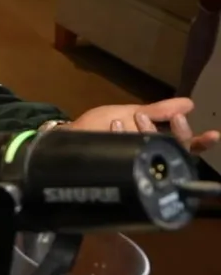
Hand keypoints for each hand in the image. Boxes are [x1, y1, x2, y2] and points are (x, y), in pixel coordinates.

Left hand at [62, 97, 219, 153]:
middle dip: (176, 135)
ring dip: (147, 134)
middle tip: (169, 118)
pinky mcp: (116, 171)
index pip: (185, 146)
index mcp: (155, 143)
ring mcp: (132, 165)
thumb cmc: (100, 126)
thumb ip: (158, 110)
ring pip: (153, 156)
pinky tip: (115, 126)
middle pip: (175, 153)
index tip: (213, 135)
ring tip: (135, 117)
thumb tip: (189, 103)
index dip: (199, 142)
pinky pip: (127, 161)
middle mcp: (147, 156)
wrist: (68, 136)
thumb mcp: (130, 112)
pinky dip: (122, 138)